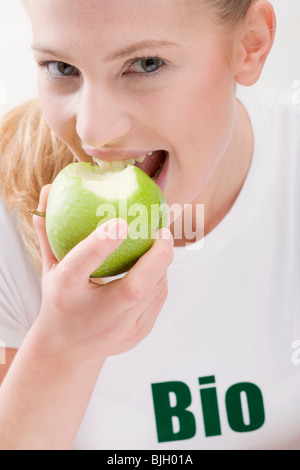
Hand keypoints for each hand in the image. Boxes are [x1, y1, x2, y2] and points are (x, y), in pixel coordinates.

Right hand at [32, 184, 173, 358]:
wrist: (70, 349)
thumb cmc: (61, 299)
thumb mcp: (50, 267)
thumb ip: (49, 231)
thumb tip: (47, 192)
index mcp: (66, 293)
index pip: (79, 267)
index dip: (100, 243)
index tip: (122, 221)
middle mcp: (93, 315)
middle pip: (134, 288)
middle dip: (157, 255)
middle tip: (161, 228)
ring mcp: (119, 330)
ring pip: (154, 292)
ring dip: (161, 264)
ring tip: (159, 241)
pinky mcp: (138, 335)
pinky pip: (158, 299)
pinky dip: (160, 278)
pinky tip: (156, 264)